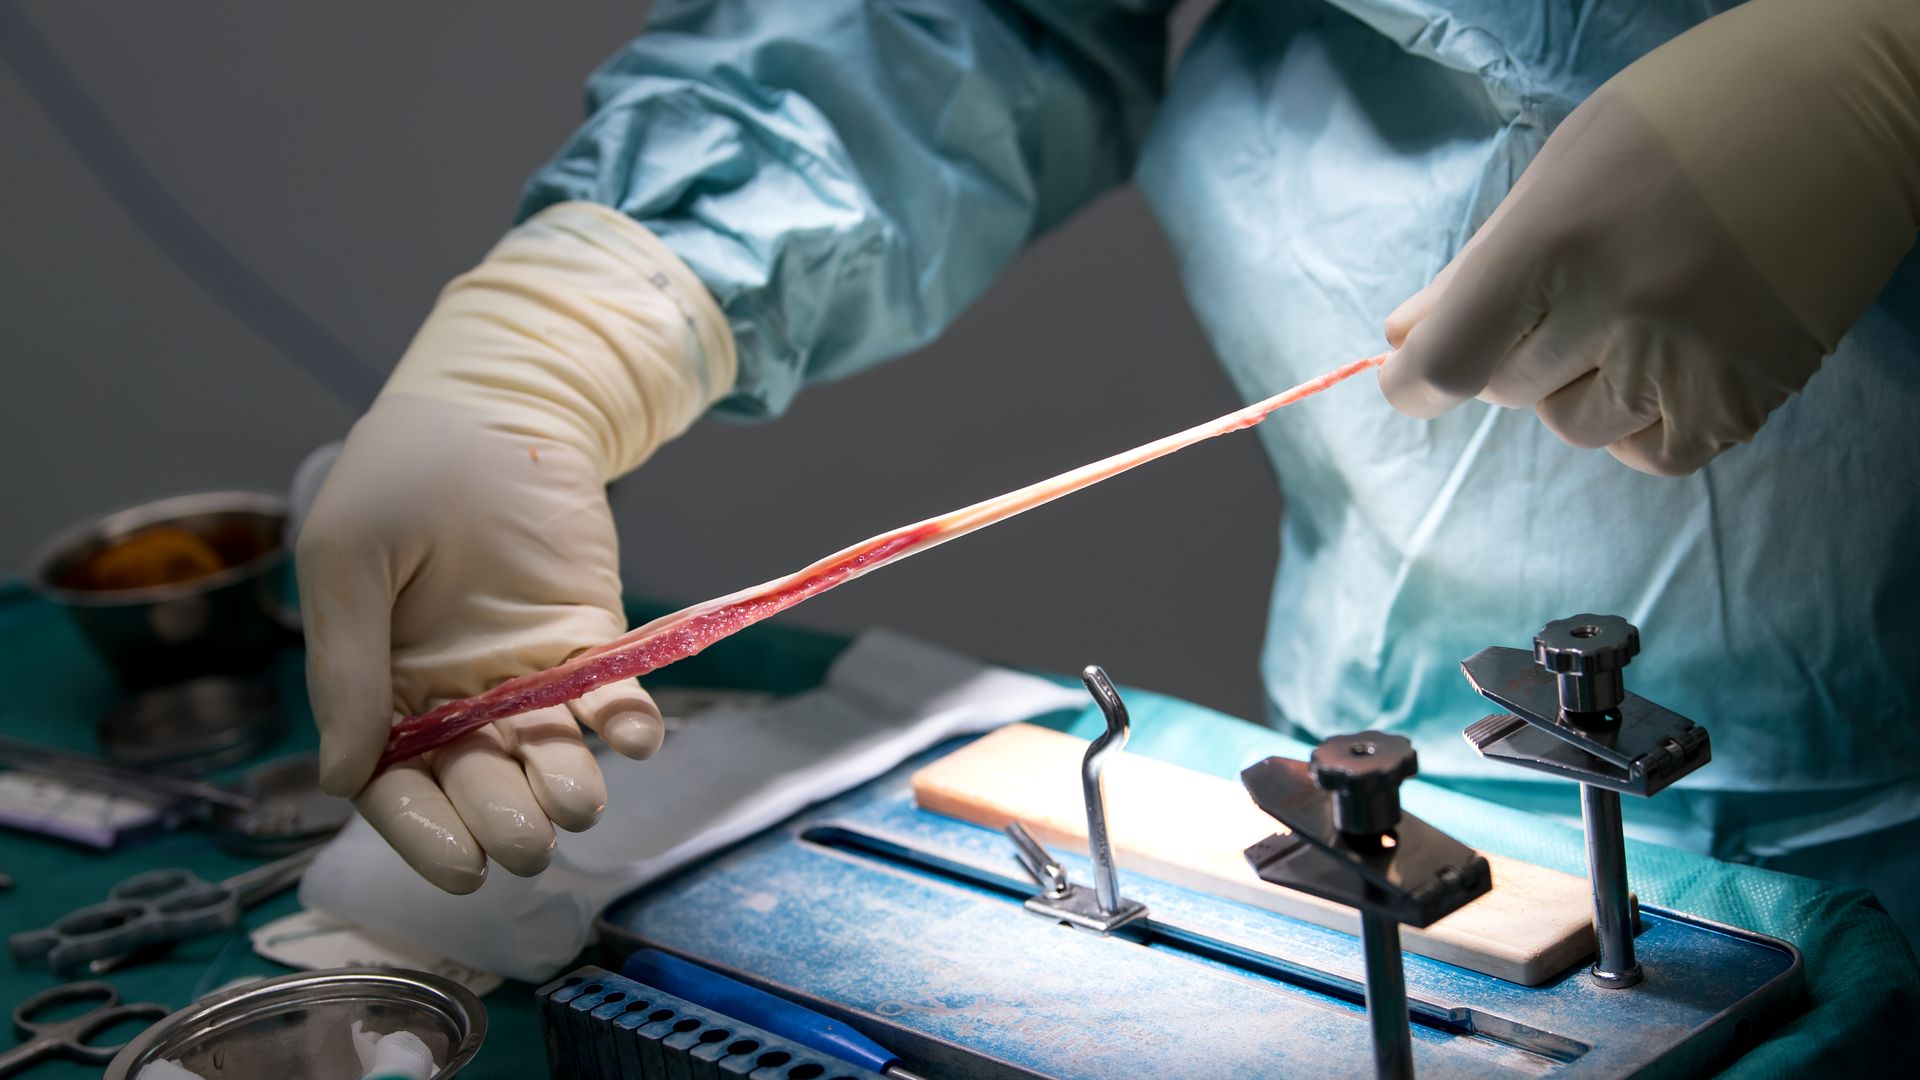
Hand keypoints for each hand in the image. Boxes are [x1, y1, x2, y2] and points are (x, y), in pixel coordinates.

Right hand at [297, 204, 733, 891]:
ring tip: (576, 800)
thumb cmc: (398, 476)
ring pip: (547, 751)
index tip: (461, 865)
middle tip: (525, 841)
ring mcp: (524, 671)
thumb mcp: (345, 561)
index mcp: (380, 687)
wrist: (490, 405)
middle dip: (501, 818)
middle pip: (476, 780)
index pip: (396, 783)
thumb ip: (344, 668)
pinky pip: (608, 694)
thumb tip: (341, 781)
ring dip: (566, 782)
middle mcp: (454, 696)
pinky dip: (626, 720)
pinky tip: (636, 733)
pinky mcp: (589, 638)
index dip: (423, 829)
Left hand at [1382, 0, 1918, 475]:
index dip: (1415, 379)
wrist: (1859, 106)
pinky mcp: (1742, 402)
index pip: (1450, 359)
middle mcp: (1618, 310)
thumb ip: (1480, 264)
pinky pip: (1648, 455)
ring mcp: (1685, 364)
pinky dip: (1641, 421)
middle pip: (1508, 387)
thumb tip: (1404, 337)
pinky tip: (1668, 357)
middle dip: (1518, 347)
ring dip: (1580, 383)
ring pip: (1572, 424)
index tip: (1409, 378)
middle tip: (1577, 285)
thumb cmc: (1695, 117)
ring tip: (1639, 306)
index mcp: (1557, 241)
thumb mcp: (1567, 166)